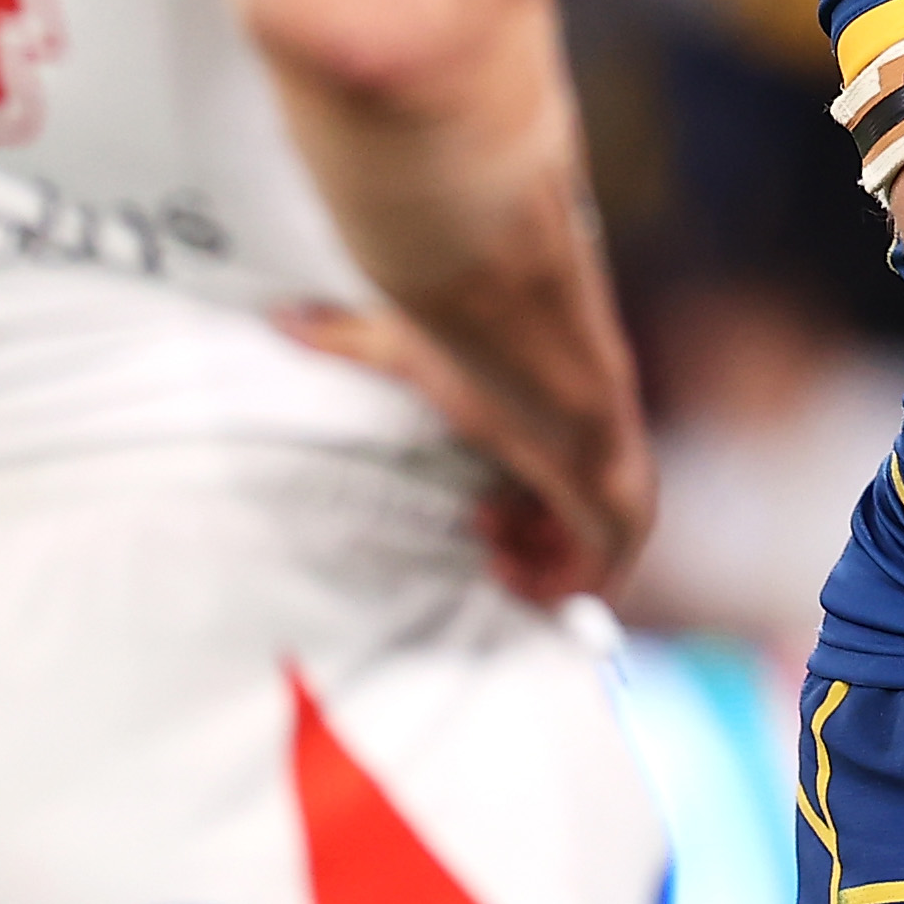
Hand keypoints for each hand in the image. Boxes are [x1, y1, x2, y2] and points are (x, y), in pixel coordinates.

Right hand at [279, 301, 653, 602]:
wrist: (542, 349)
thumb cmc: (485, 345)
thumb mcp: (408, 349)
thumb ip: (348, 338)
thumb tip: (282, 314)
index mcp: (557, 427)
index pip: (553, 485)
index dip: (517, 512)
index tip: (476, 513)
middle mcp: (594, 459)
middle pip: (574, 525)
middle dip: (523, 540)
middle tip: (478, 527)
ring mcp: (615, 488)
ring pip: (587, 553)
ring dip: (533, 563)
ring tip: (491, 545)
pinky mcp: (621, 515)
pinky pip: (599, 576)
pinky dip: (554, 588)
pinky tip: (508, 569)